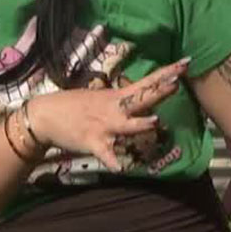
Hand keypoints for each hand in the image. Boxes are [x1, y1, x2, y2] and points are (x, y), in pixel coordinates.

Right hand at [30, 58, 189, 171]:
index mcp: (117, 97)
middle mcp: (113, 109)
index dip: (166, 73)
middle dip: (160, 91)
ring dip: (140, 124)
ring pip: (126, 126)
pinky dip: (111, 161)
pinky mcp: (92, 143)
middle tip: (177, 82)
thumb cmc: (75, 106)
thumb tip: (144, 98)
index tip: (185, 63)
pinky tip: (120, 168)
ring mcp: (104, 127)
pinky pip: (104, 154)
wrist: (45, 115)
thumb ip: (123, 100)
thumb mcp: (101, 97)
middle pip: (141, 99)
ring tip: (155, 122)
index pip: (147, 82)